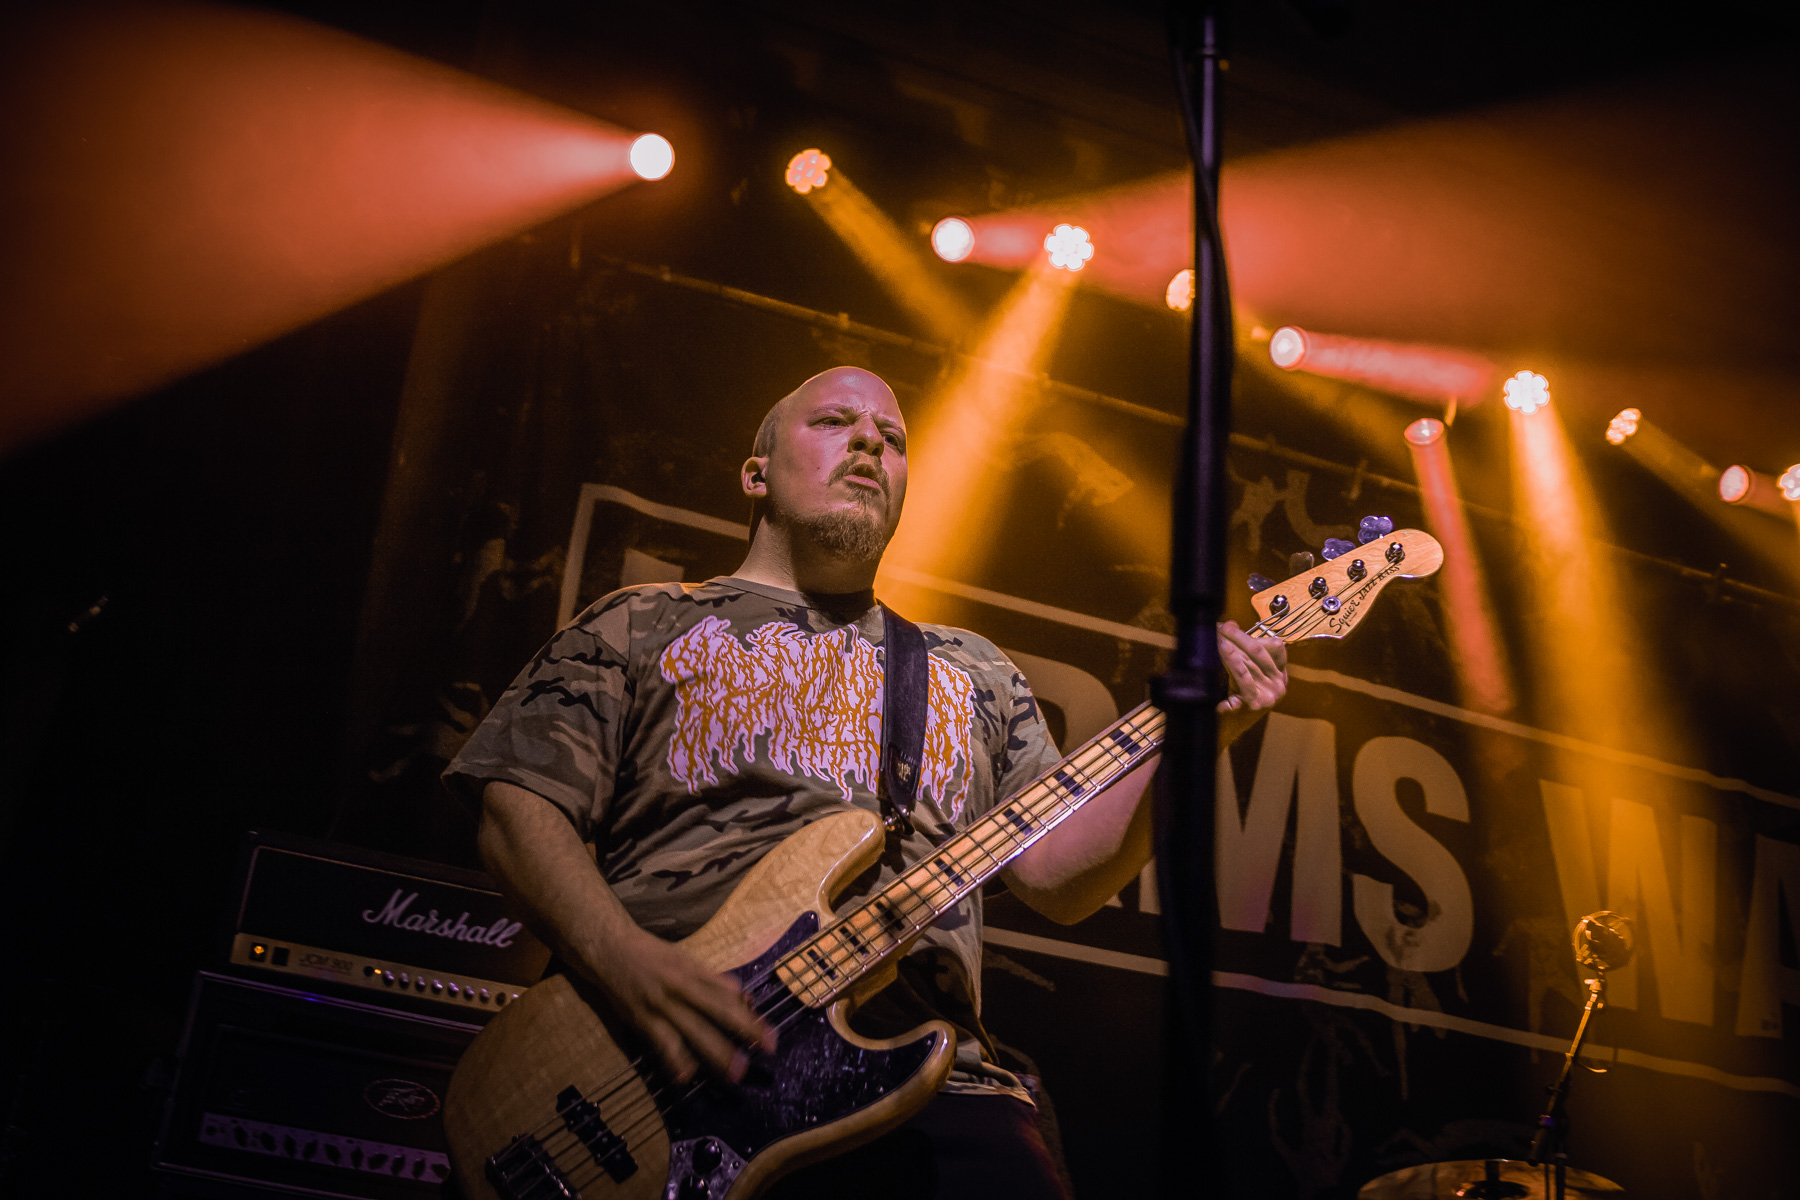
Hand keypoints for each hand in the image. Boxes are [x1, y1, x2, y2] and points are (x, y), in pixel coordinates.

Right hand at [582, 926, 776, 1084]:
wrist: (610, 948)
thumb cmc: (651, 954)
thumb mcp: (685, 959)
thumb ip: (712, 979)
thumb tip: (740, 995)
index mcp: (695, 971)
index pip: (730, 996)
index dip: (751, 1016)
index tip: (771, 1036)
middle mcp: (682, 987)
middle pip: (719, 1010)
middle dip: (744, 1030)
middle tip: (767, 1050)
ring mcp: (662, 1004)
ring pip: (694, 1029)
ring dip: (716, 1051)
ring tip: (735, 1072)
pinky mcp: (642, 1019)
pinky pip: (662, 1042)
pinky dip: (675, 1060)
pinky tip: (686, 1076)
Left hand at [1217, 620, 1287, 713]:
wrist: (1224, 731)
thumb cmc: (1232, 701)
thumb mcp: (1241, 674)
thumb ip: (1241, 651)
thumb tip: (1231, 624)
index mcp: (1279, 677)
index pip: (1276, 647)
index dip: (1251, 634)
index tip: (1230, 626)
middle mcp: (1278, 686)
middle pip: (1259, 652)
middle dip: (1237, 636)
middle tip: (1219, 628)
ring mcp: (1268, 696)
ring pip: (1249, 663)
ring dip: (1231, 648)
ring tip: (1217, 638)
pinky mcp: (1254, 704)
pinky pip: (1242, 677)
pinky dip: (1231, 662)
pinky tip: (1221, 652)